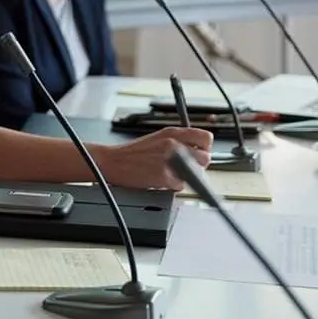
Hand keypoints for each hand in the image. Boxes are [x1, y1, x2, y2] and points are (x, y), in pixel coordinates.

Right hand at [98, 127, 213, 189]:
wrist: (111, 162)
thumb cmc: (132, 153)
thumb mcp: (158, 138)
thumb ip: (179, 141)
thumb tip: (198, 151)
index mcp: (172, 133)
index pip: (206, 138)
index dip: (204, 148)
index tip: (198, 153)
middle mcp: (173, 144)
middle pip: (205, 157)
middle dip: (198, 165)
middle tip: (186, 167)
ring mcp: (169, 160)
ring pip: (196, 173)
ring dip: (187, 176)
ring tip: (172, 174)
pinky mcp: (164, 176)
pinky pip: (180, 185)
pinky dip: (173, 186)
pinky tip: (161, 180)